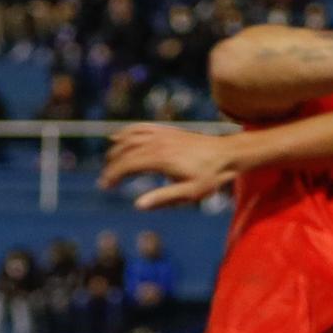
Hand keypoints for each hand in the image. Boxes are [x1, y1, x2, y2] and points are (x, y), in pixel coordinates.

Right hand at [100, 125, 238, 209]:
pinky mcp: (167, 130)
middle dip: (111, 165)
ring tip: (108, 162)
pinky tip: (117, 136)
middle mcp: (158, 143)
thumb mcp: (189, 193)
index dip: (113, 175)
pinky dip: (126, 131)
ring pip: (130, 136)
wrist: (227, 154)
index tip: (105, 186)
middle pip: (125, 151)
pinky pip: (141, 127)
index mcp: (161, 159)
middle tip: (105, 181)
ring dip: (115, 149)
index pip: (128, 165)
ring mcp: (162, 134)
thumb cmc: (210, 177)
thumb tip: (138, 205)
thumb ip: (162, 198)